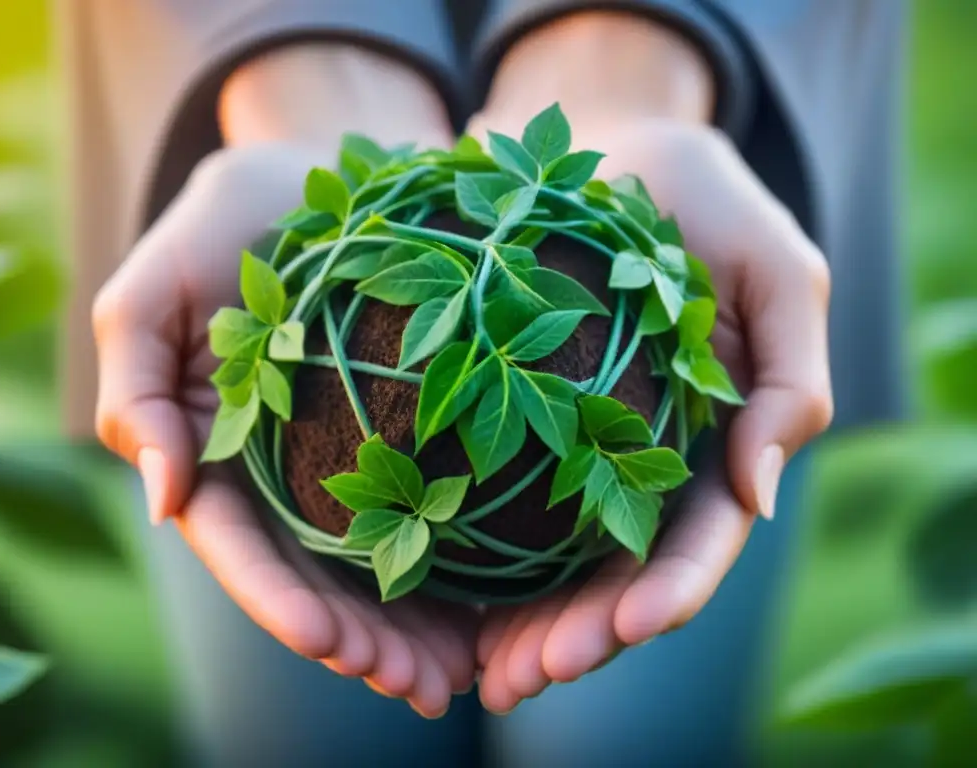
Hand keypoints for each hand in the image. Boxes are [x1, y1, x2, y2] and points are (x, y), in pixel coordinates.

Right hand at [93, 46, 474, 716]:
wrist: (322, 167)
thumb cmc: (229, 224)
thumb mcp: (153, 291)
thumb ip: (138, 388)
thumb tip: (162, 499)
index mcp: (220, 453)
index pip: (242, 546)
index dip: (279, 598)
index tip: (328, 641)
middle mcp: (289, 471)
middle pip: (320, 575)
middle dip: (363, 639)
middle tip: (418, 688)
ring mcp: (356, 453)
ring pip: (384, 558)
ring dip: (418, 626)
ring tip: (465, 676)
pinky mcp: (420, 425)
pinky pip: (442, 500)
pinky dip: (468, 558)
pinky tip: (508, 604)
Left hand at [466, 12, 832, 712]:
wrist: (601, 143)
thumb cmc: (698, 200)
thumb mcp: (775, 272)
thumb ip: (789, 381)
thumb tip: (759, 496)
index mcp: (710, 442)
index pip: (697, 539)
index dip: (670, 590)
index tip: (633, 626)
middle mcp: (636, 460)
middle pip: (613, 573)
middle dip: (582, 631)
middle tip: (528, 674)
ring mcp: (567, 447)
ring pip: (545, 559)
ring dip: (518, 622)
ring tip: (478, 672)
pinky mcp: (501, 419)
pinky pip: (480, 497)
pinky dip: (461, 555)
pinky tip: (425, 596)